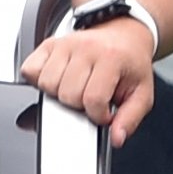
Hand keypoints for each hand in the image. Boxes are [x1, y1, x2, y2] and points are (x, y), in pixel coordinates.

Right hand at [18, 17, 157, 143]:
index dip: (98, 115)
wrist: (123, 36)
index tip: (105, 112)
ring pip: (46, 84)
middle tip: (91, 97)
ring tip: (75, 88)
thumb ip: (130, 118)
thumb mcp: (142, 93)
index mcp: (112, 57)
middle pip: (67, 95)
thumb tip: (117, 137)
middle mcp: (86, 48)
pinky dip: (38, 80)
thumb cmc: (130, 64)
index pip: (93, 99)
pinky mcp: (49, 44)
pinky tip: (58, 80)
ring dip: (58, 94)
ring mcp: (64, 44)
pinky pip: (30, 70)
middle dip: (79, 105)